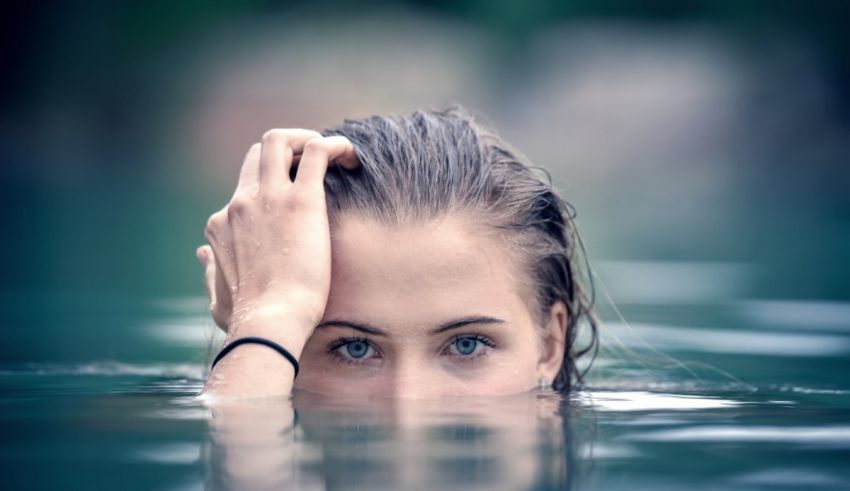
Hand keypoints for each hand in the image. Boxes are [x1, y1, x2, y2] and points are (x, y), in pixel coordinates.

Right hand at [197, 129, 356, 340]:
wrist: (270, 322)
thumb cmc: (249, 319)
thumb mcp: (218, 295)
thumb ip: (210, 272)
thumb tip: (202, 256)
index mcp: (223, 222)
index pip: (244, 186)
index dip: (271, 184)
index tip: (297, 196)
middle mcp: (241, 202)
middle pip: (258, 153)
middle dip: (288, 150)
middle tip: (316, 167)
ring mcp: (269, 197)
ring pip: (280, 140)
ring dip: (307, 139)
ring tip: (335, 156)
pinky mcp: (302, 201)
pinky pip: (319, 151)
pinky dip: (337, 146)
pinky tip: (353, 158)